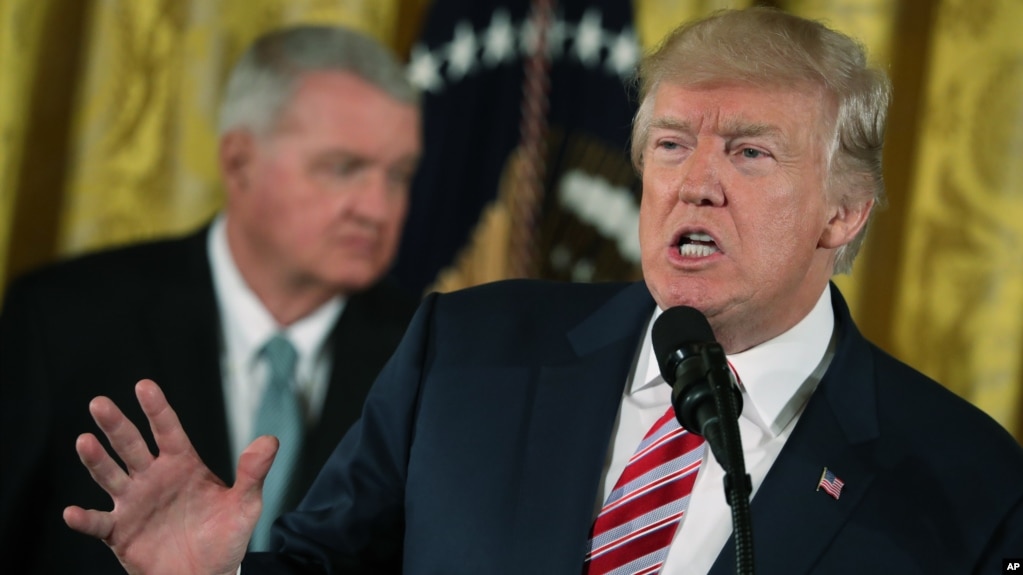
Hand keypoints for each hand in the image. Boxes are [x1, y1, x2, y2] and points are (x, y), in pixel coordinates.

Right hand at [63, 379, 277, 574]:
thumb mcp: (245, 505)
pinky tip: (72, 512)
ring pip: (110, 476)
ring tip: (85, 442)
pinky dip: (84, 519)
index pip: (167, 430)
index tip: (144, 386)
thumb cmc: (224, 537)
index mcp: (182, 464)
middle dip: (116, 425)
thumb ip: (253, 473)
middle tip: (99, 403)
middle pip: (131, 446)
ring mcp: (134, 503)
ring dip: (96, 461)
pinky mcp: (120, 532)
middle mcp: (153, 478)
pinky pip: (99, 524)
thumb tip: (271, 440)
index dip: (157, 409)